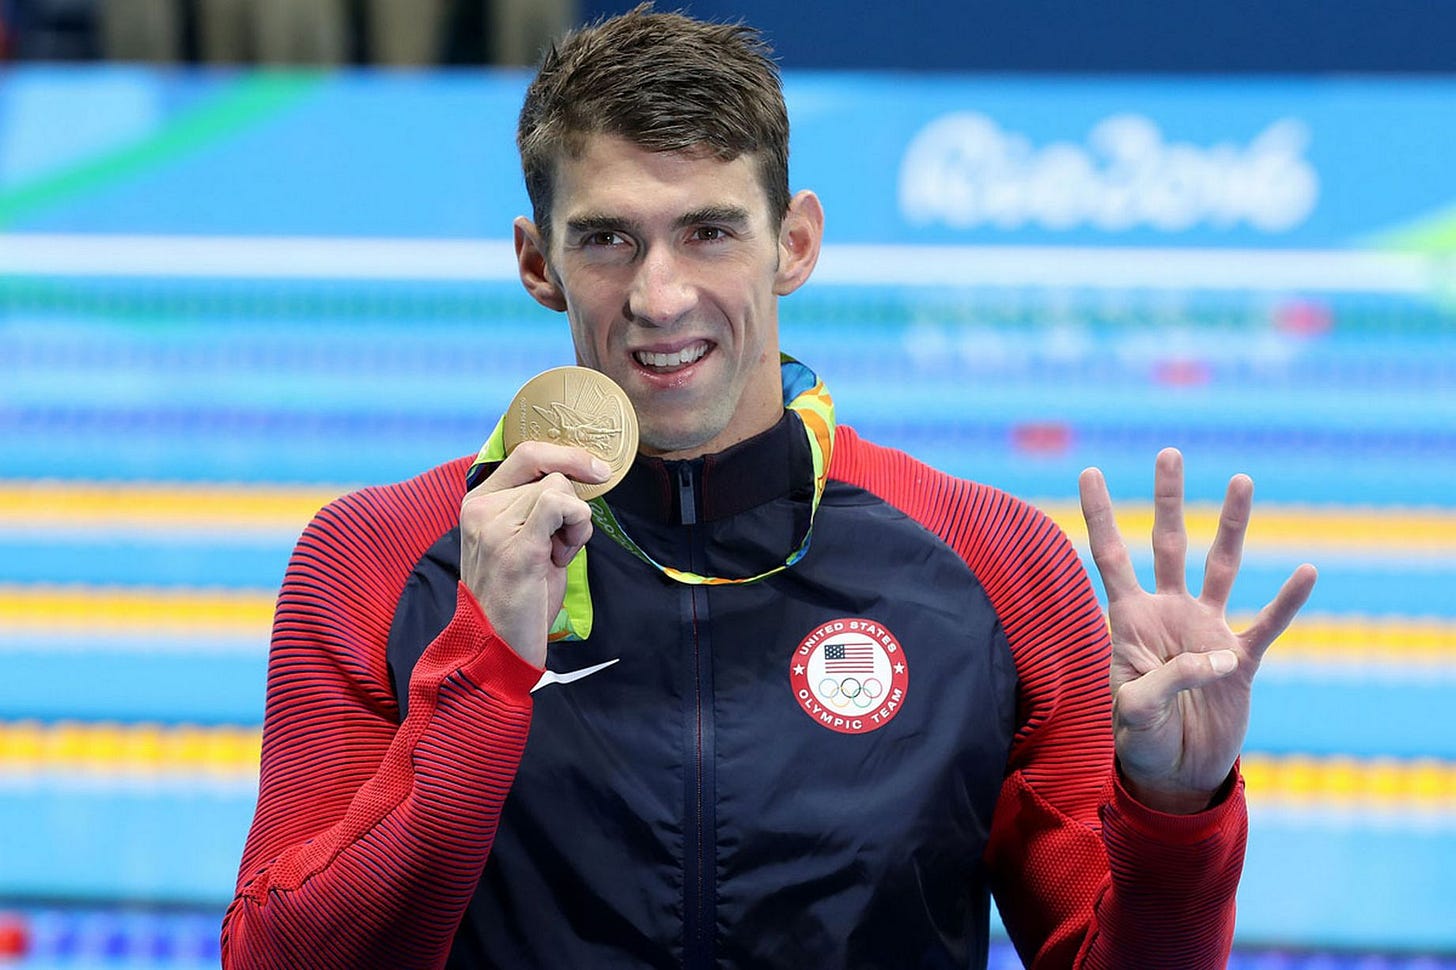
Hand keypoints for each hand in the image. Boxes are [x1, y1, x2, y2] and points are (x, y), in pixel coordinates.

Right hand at [459, 441, 609, 666]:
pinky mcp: (516, 547)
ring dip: (575, 523)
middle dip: (571, 506)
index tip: (597, 470)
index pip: (526, 453)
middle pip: (551, 474)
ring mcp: (495, 526)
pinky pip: (559, 505)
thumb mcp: (520, 538)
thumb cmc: (518, 594)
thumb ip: (536, 506)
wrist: (499, 644)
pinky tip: (563, 555)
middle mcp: (481, 509)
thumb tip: (578, 478)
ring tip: (555, 556)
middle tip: (559, 545)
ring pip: (560, 490)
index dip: (567, 455)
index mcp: (478, 502)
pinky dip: (576, 525)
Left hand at [1078, 448, 1316, 812]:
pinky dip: (1287, 600)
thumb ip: (1169, 681)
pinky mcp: (1240, 659)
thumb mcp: (1136, 713)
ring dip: (1231, 525)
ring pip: (1221, 566)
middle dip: (1167, 500)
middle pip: (1167, 544)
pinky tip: (1308, 571)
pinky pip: (1268, 623)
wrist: (1175, 774)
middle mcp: (1168, 613)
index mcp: (1130, 620)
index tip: (1089, 471)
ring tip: (1240, 481)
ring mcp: (1206, 630)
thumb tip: (1219, 655)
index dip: (1099, 516)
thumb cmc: (1140, 742)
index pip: (1110, 558)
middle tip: (1169, 453)